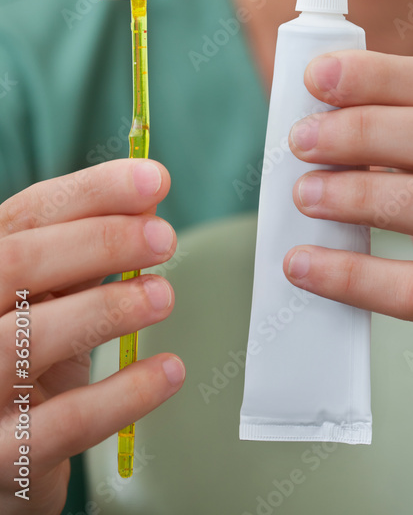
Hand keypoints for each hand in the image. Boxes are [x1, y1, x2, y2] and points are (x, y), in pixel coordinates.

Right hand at [0, 160, 184, 514]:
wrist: (2, 462)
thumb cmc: (27, 365)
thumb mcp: (49, 299)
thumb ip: (90, 252)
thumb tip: (148, 201)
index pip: (26, 215)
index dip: (92, 191)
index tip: (154, 179)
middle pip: (18, 263)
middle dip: (101, 240)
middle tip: (164, 238)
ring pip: (29, 339)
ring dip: (108, 309)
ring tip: (163, 296)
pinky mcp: (2, 459)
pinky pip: (62, 424)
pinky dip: (123, 394)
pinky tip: (167, 371)